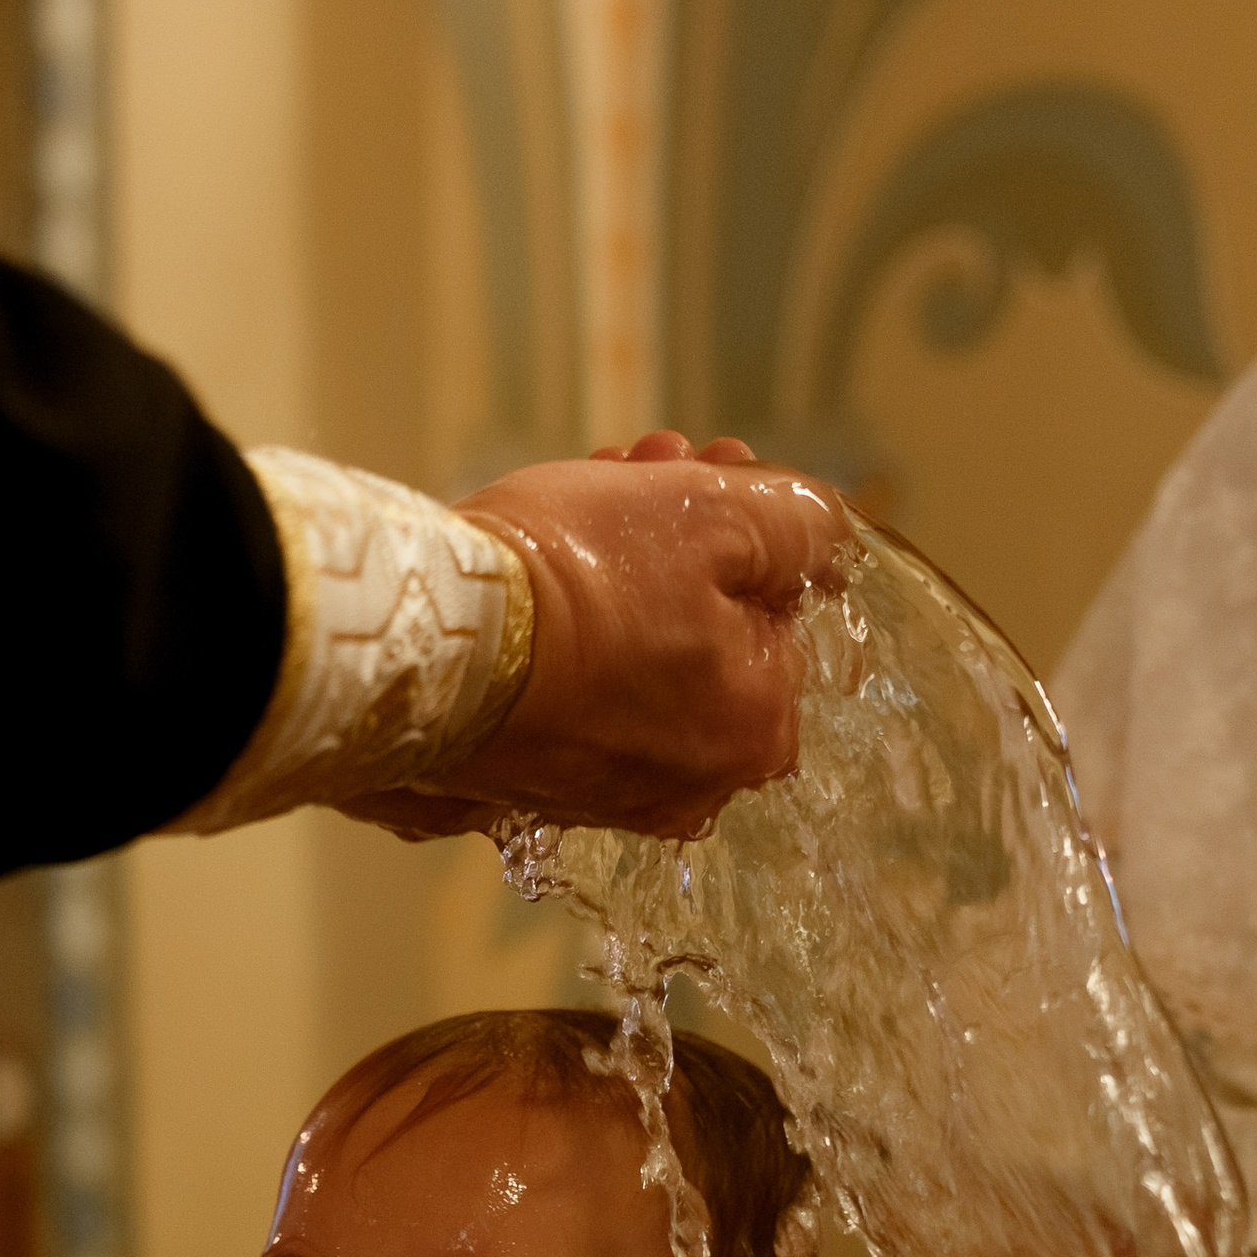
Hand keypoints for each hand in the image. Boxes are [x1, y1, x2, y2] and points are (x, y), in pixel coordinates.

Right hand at [359, 438, 843, 842]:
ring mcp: (604, 794)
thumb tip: (827, 538)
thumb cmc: (579, 580)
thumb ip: (800, 522)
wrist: (428, 646)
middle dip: (678, 543)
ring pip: (638, 662)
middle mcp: (694, 784)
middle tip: (631, 467)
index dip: (740, 521)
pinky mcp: (527, 787)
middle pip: (707, 636)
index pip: (779, 608)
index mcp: (759, 727)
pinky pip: (568, 698)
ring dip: (620, 579)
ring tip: (570, 507)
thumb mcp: (719, 514)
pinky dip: (562, 640)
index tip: (692, 462)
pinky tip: (531, 581)